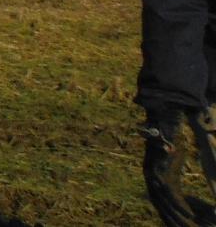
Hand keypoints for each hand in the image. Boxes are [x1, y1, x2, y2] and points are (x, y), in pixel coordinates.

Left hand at [143, 109, 200, 226]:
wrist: (163, 122)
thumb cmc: (169, 137)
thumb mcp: (171, 155)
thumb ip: (171, 164)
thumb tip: (174, 170)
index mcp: (151, 174)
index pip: (158, 200)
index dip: (166, 213)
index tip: (174, 224)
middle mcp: (150, 177)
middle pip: (161, 206)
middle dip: (170, 219)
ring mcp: (154, 176)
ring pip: (166, 203)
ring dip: (177, 216)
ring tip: (189, 226)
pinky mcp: (161, 173)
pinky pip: (172, 194)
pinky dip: (181, 205)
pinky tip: (189, 215)